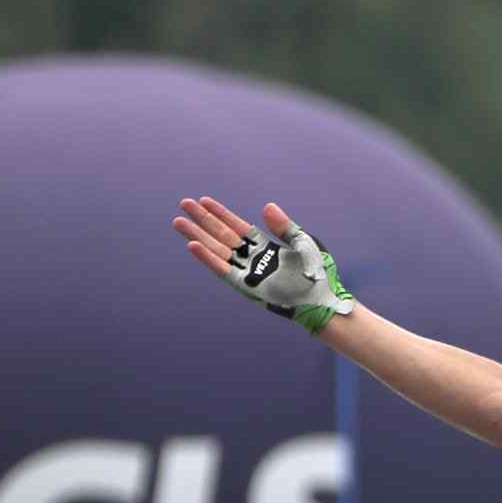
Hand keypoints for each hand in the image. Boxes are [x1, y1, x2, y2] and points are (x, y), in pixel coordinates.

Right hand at [172, 196, 354, 333]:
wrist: (323, 301)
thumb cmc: (318, 275)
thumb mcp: (303, 244)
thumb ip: (284, 227)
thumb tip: (267, 206)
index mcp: (266, 246)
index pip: (237, 227)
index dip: (220, 214)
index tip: (202, 201)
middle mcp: (253, 258)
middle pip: (222, 235)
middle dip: (203, 220)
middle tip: (183, 204)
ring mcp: (249, 272)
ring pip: (217, 250)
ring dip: (198, 236)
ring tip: (179, 222)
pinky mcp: (247, 287)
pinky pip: (224, 271)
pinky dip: (209, 259)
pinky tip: (193, 246)